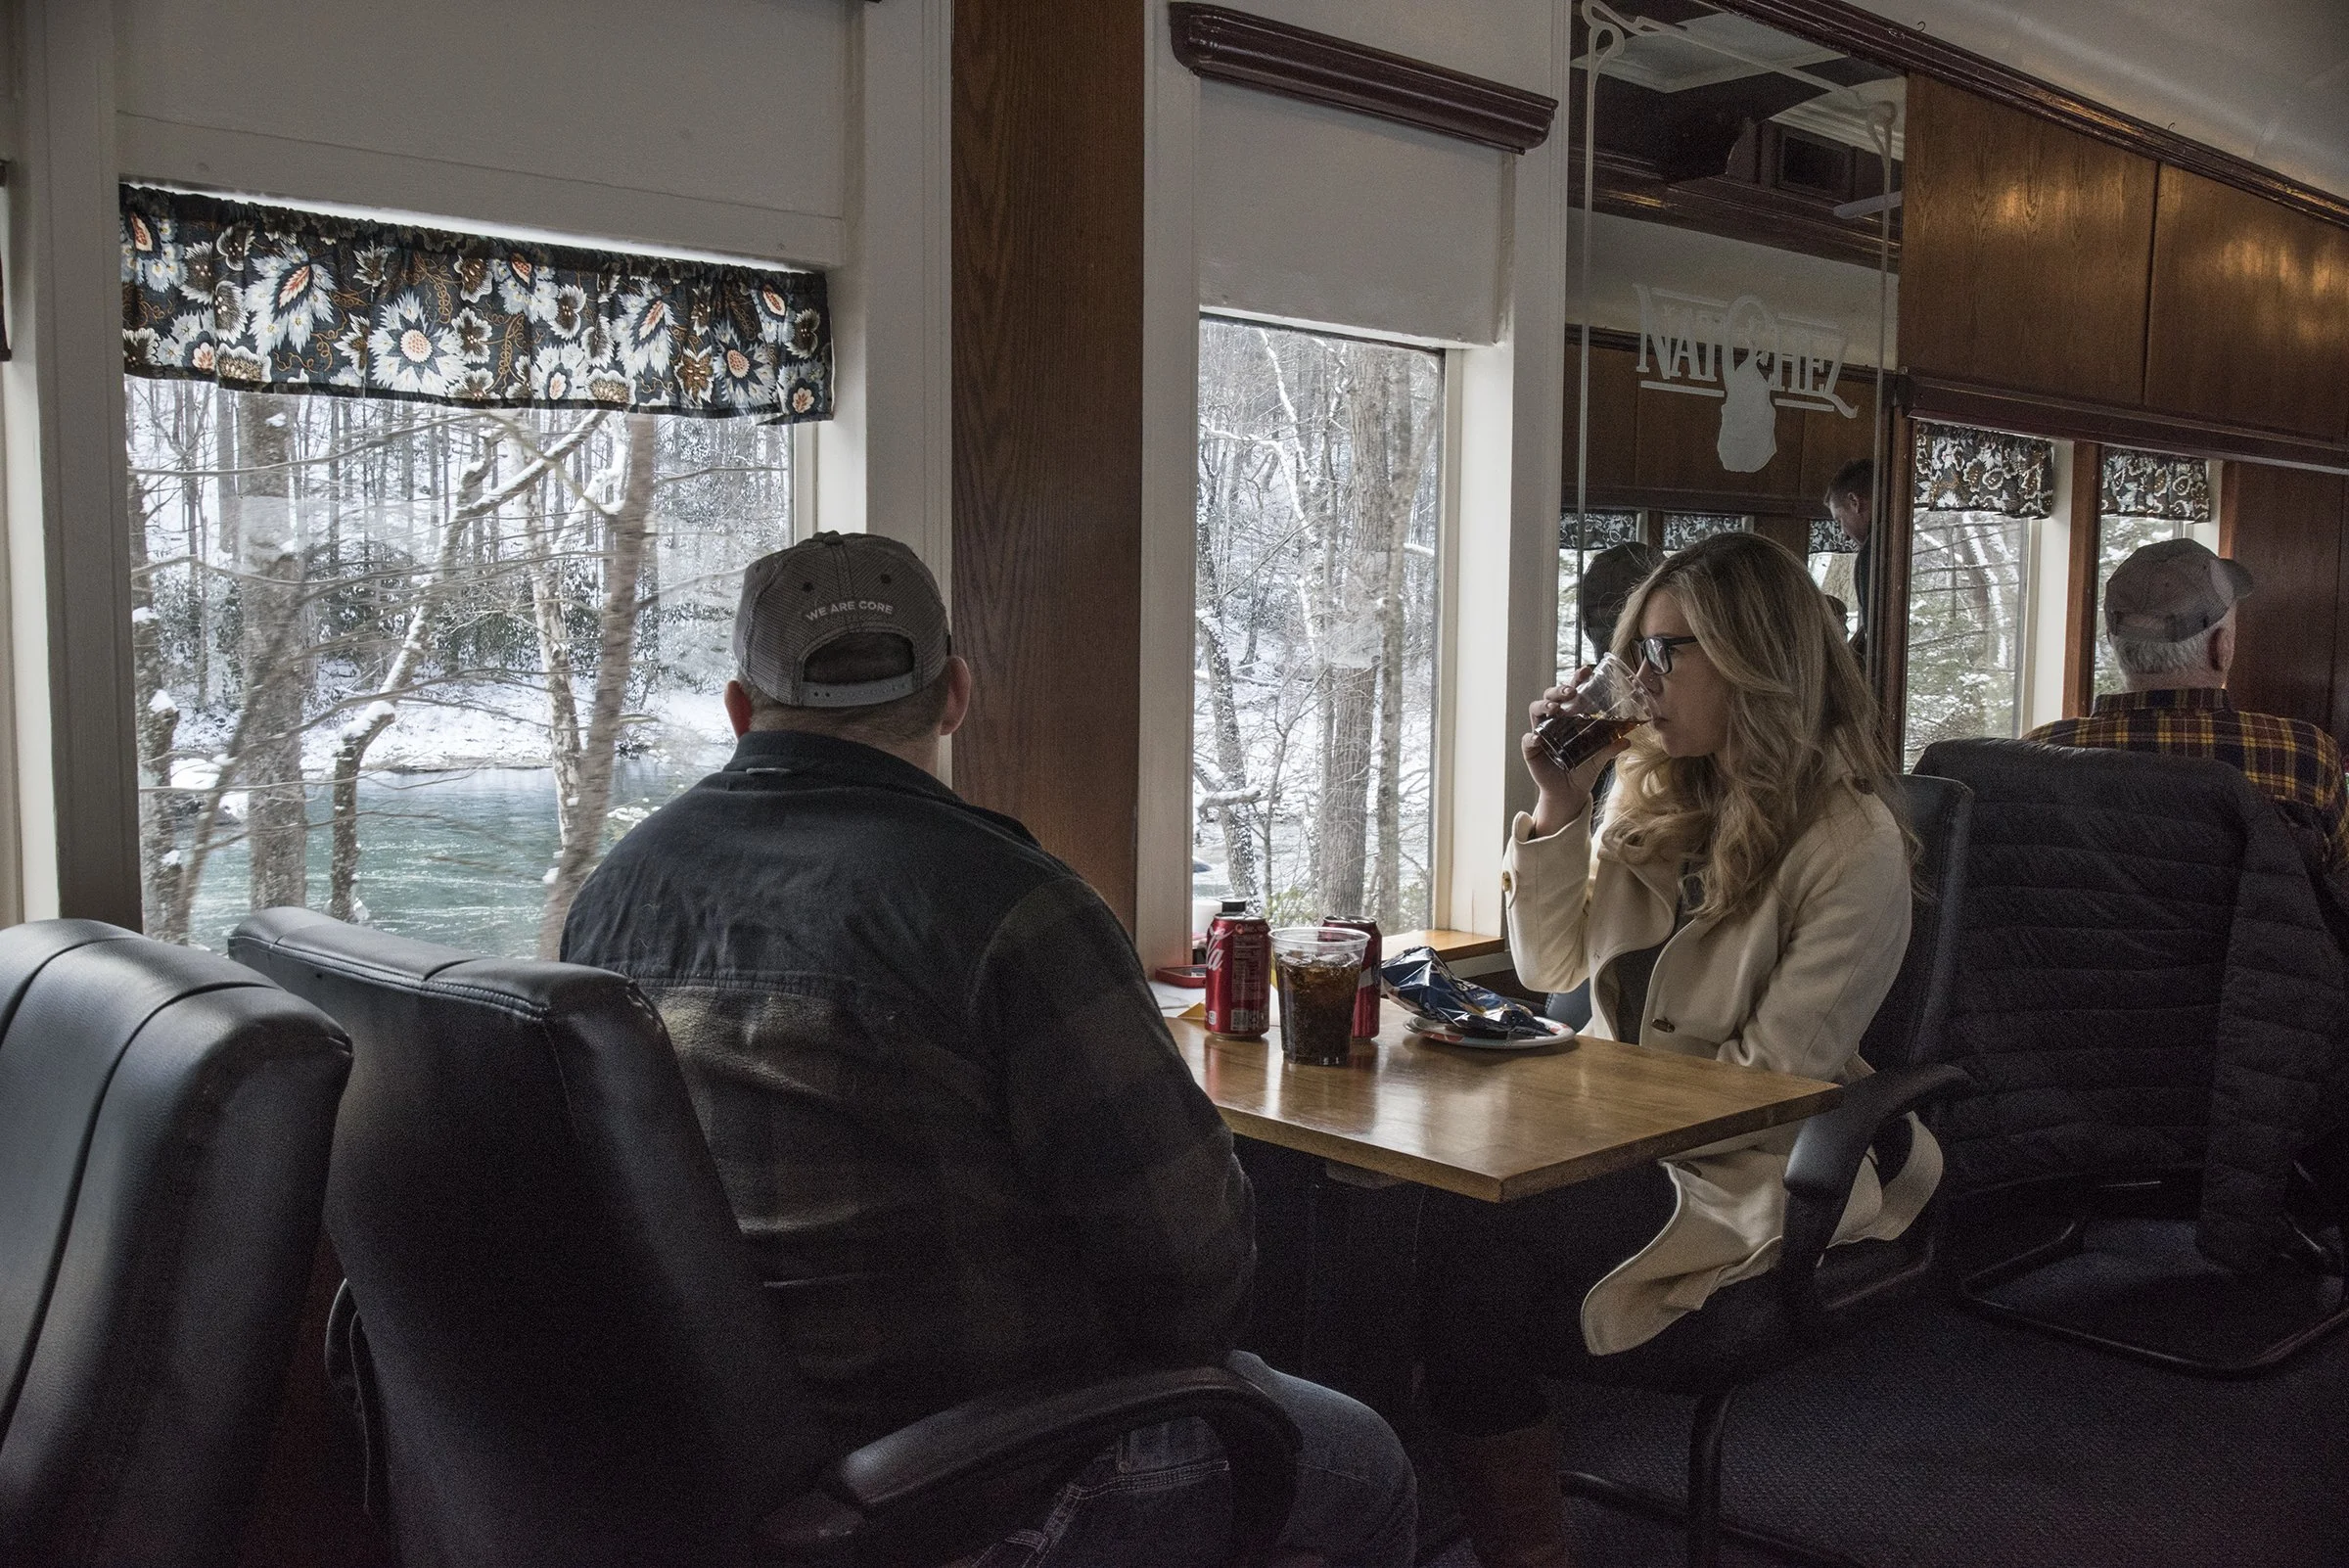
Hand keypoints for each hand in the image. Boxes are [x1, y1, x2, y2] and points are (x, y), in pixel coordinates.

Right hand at [1522, 669, 1625, 835]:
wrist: (1570, 793)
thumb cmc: (1583, 769)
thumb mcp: (1600, 758)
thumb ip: (1611, 748)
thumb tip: (1628, 739)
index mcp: (1570, 717)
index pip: (1570, 693)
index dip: (1576, 680)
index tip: (1586, 671)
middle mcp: (1553, 720)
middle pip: (1550, 696)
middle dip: (1558, 689)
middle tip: (1571, 691)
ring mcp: (1541, 733)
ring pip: (1536, 710)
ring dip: (1544, 705)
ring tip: (1555, 709)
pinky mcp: (1532, 750)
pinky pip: (1528, 740)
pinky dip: (1532, 737)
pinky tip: (1538, 737)